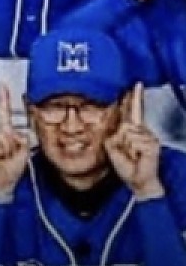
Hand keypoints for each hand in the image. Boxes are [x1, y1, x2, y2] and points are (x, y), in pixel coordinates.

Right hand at [0, 84, 29, 196]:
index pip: (5, 113)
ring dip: (6, 149)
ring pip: (2, 137)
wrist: (1, 183)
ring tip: (3, 159)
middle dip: (12, 143)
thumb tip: (11, 132)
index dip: (4, 99)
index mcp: (8, 134)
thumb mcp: (24, 151)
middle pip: (6, 128)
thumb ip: (22, 139)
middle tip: (9, 156)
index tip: (4, 85)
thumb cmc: (11, 169)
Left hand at [106, 83, 163, 199]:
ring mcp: (148, 136)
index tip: (135, 85)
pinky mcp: (152, 143)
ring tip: (132, 155)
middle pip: (131, 118)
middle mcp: (141, 130)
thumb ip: (114, 135)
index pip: (132, 111)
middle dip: (128, 122)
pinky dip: (132, 149)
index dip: (133, 98)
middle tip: (133, 122)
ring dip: (126, 146)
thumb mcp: (112, 147)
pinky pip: (134, 140)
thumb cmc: (126, 165)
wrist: (137, 180)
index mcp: (131, 130)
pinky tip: (138, 156)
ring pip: (128, 131)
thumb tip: (125, 128)